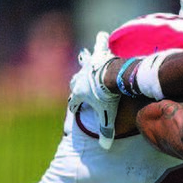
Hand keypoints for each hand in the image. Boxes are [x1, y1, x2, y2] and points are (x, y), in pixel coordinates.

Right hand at [68, 32, 119, 149]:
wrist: (110, 77)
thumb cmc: (107, 96)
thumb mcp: (107, 115)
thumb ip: (107, 130)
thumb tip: (106, 148)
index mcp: (79, 93)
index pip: (73, 104)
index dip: (72, 112)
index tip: (72, 115)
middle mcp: (80, 78)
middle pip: (76, 83)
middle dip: (77, 86)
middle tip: (79, 88)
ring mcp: (89, 66)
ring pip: (84, 62)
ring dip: (85, 62)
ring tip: (85, 58)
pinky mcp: (99, 55)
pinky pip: (99, 45)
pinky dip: (101, 40)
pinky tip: (103, 34)